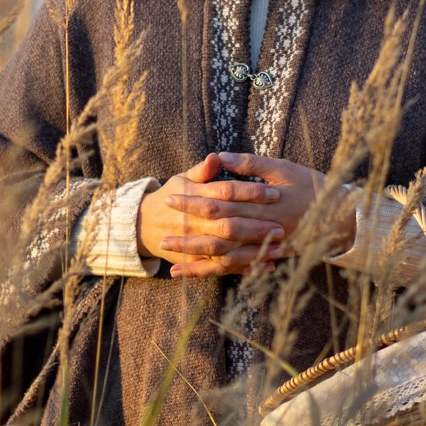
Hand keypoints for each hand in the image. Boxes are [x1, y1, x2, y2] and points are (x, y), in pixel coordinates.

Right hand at [138, 153, 289, 275]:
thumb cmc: (171, 196)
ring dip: (253, 251)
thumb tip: (217, 157)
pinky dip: (245, 268)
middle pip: (228, 225)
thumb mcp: (183, 180)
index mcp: (194, 197)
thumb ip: (202, 171)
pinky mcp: (197, 259)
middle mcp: (194, 222)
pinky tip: (268, 266)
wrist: (143, 224)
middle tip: (281, 226)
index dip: (250, 193)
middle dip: (256, 227)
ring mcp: (195, 243)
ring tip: (279, 249)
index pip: (226, 193)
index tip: (275, 194)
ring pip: (227, 250)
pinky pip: (223, 267)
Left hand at [159, 152, 354, 278]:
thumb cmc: (312, 187)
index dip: (193, 201)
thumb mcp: (283, 168)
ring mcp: (266, 248)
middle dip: (188, 234)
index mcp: (261, 205)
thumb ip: (250, 165)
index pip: (219, 203)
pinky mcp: (270, 259)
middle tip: (160, 233)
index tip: (170, 197)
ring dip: (198, 260)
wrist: (345, 218)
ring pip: (226, 258)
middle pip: (216, 234)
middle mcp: (261, 230)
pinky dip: (217, 273)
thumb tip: (218, 156)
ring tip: (172, 261)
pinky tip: (198, 275)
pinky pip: (240, 270)